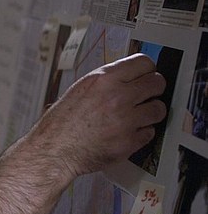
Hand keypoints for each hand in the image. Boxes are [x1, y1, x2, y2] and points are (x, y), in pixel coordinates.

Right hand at [28, 53, 166, 177]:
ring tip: (137, 116)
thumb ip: (107, 82)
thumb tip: (130, 77)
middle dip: (154, 89)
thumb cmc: (62, 122)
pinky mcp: (130, 141)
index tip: (146, 76)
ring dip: (151, 112)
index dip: (147, 70)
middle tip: (147, 95)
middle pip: (157, 83)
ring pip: (159, 109)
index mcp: (103, 79)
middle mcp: (117, 96)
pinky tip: (127, 132)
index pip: (144, 63)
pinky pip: (150, 132)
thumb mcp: (81, 89)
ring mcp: (125, 120)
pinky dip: (141, 133)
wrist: (54, 149)